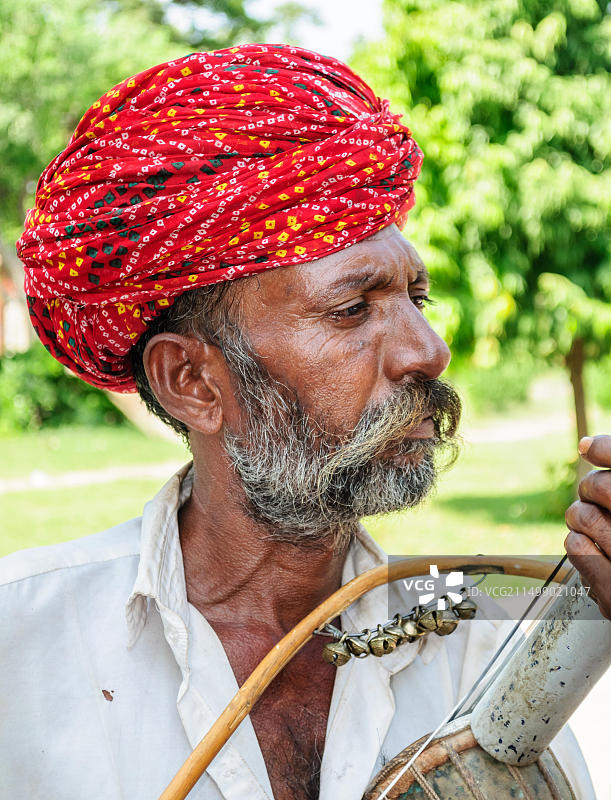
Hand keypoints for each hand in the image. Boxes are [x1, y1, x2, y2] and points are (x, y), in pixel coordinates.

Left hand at [564, 435, 610, 619]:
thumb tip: (586, 445)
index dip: (608, 449)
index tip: (588, 447)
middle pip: (604, 489)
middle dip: (592, 488)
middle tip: (595, 496)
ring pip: (584, 516)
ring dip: (580, 516)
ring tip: (591, 523)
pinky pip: (575, 547)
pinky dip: (576, 542)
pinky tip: (589, 547)